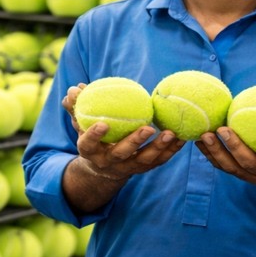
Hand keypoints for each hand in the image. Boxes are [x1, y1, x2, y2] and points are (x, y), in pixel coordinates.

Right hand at [63, 83, 185, 181]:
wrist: (102, 167)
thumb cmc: (91, 137)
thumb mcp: (79, 123)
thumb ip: (76, 106)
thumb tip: (74, 88)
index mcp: (90, 150)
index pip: (88, 144)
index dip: (94, 136)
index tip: (103, 124)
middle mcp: (108, 161)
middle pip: (121, 153)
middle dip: (134, 142)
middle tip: (148, 128)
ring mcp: (127, 167)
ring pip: (144, 160)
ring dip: (158, 148)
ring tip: (170, 133)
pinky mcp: (143, 168)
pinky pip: (159, 160)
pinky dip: (170, 150)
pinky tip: (181, 137)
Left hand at [195, 114, 255, 184]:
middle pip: (247, 165)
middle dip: (235, 149)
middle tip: (223, 129)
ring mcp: (248, 176)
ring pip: (229, 167)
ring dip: (216, 151)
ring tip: (205, 134)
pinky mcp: (235, 172)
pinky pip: (219, 164)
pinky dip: (208, 153)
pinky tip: (198, 139)